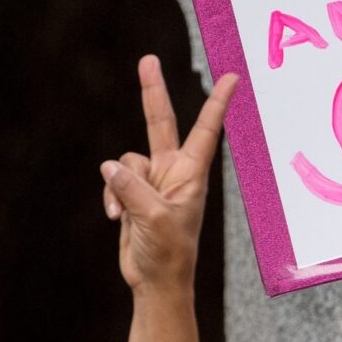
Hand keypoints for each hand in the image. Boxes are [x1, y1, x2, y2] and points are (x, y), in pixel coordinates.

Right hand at [101, 55, 237, 295]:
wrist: (156, 282)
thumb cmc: (169, 253)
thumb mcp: (154, 218)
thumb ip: (132, 188)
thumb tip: (109, 166)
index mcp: (192, 174)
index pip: (206, 130)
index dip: (217, 103)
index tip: (232, 77)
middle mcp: (173, 171)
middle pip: (161, 123)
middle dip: (152, 92)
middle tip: (147, 59)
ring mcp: (152, 182)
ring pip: (125, 161)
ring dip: (118, 185)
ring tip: (123, 213)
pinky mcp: (134, 194)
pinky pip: (114, 181)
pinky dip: (111, 197)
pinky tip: (116, 218)